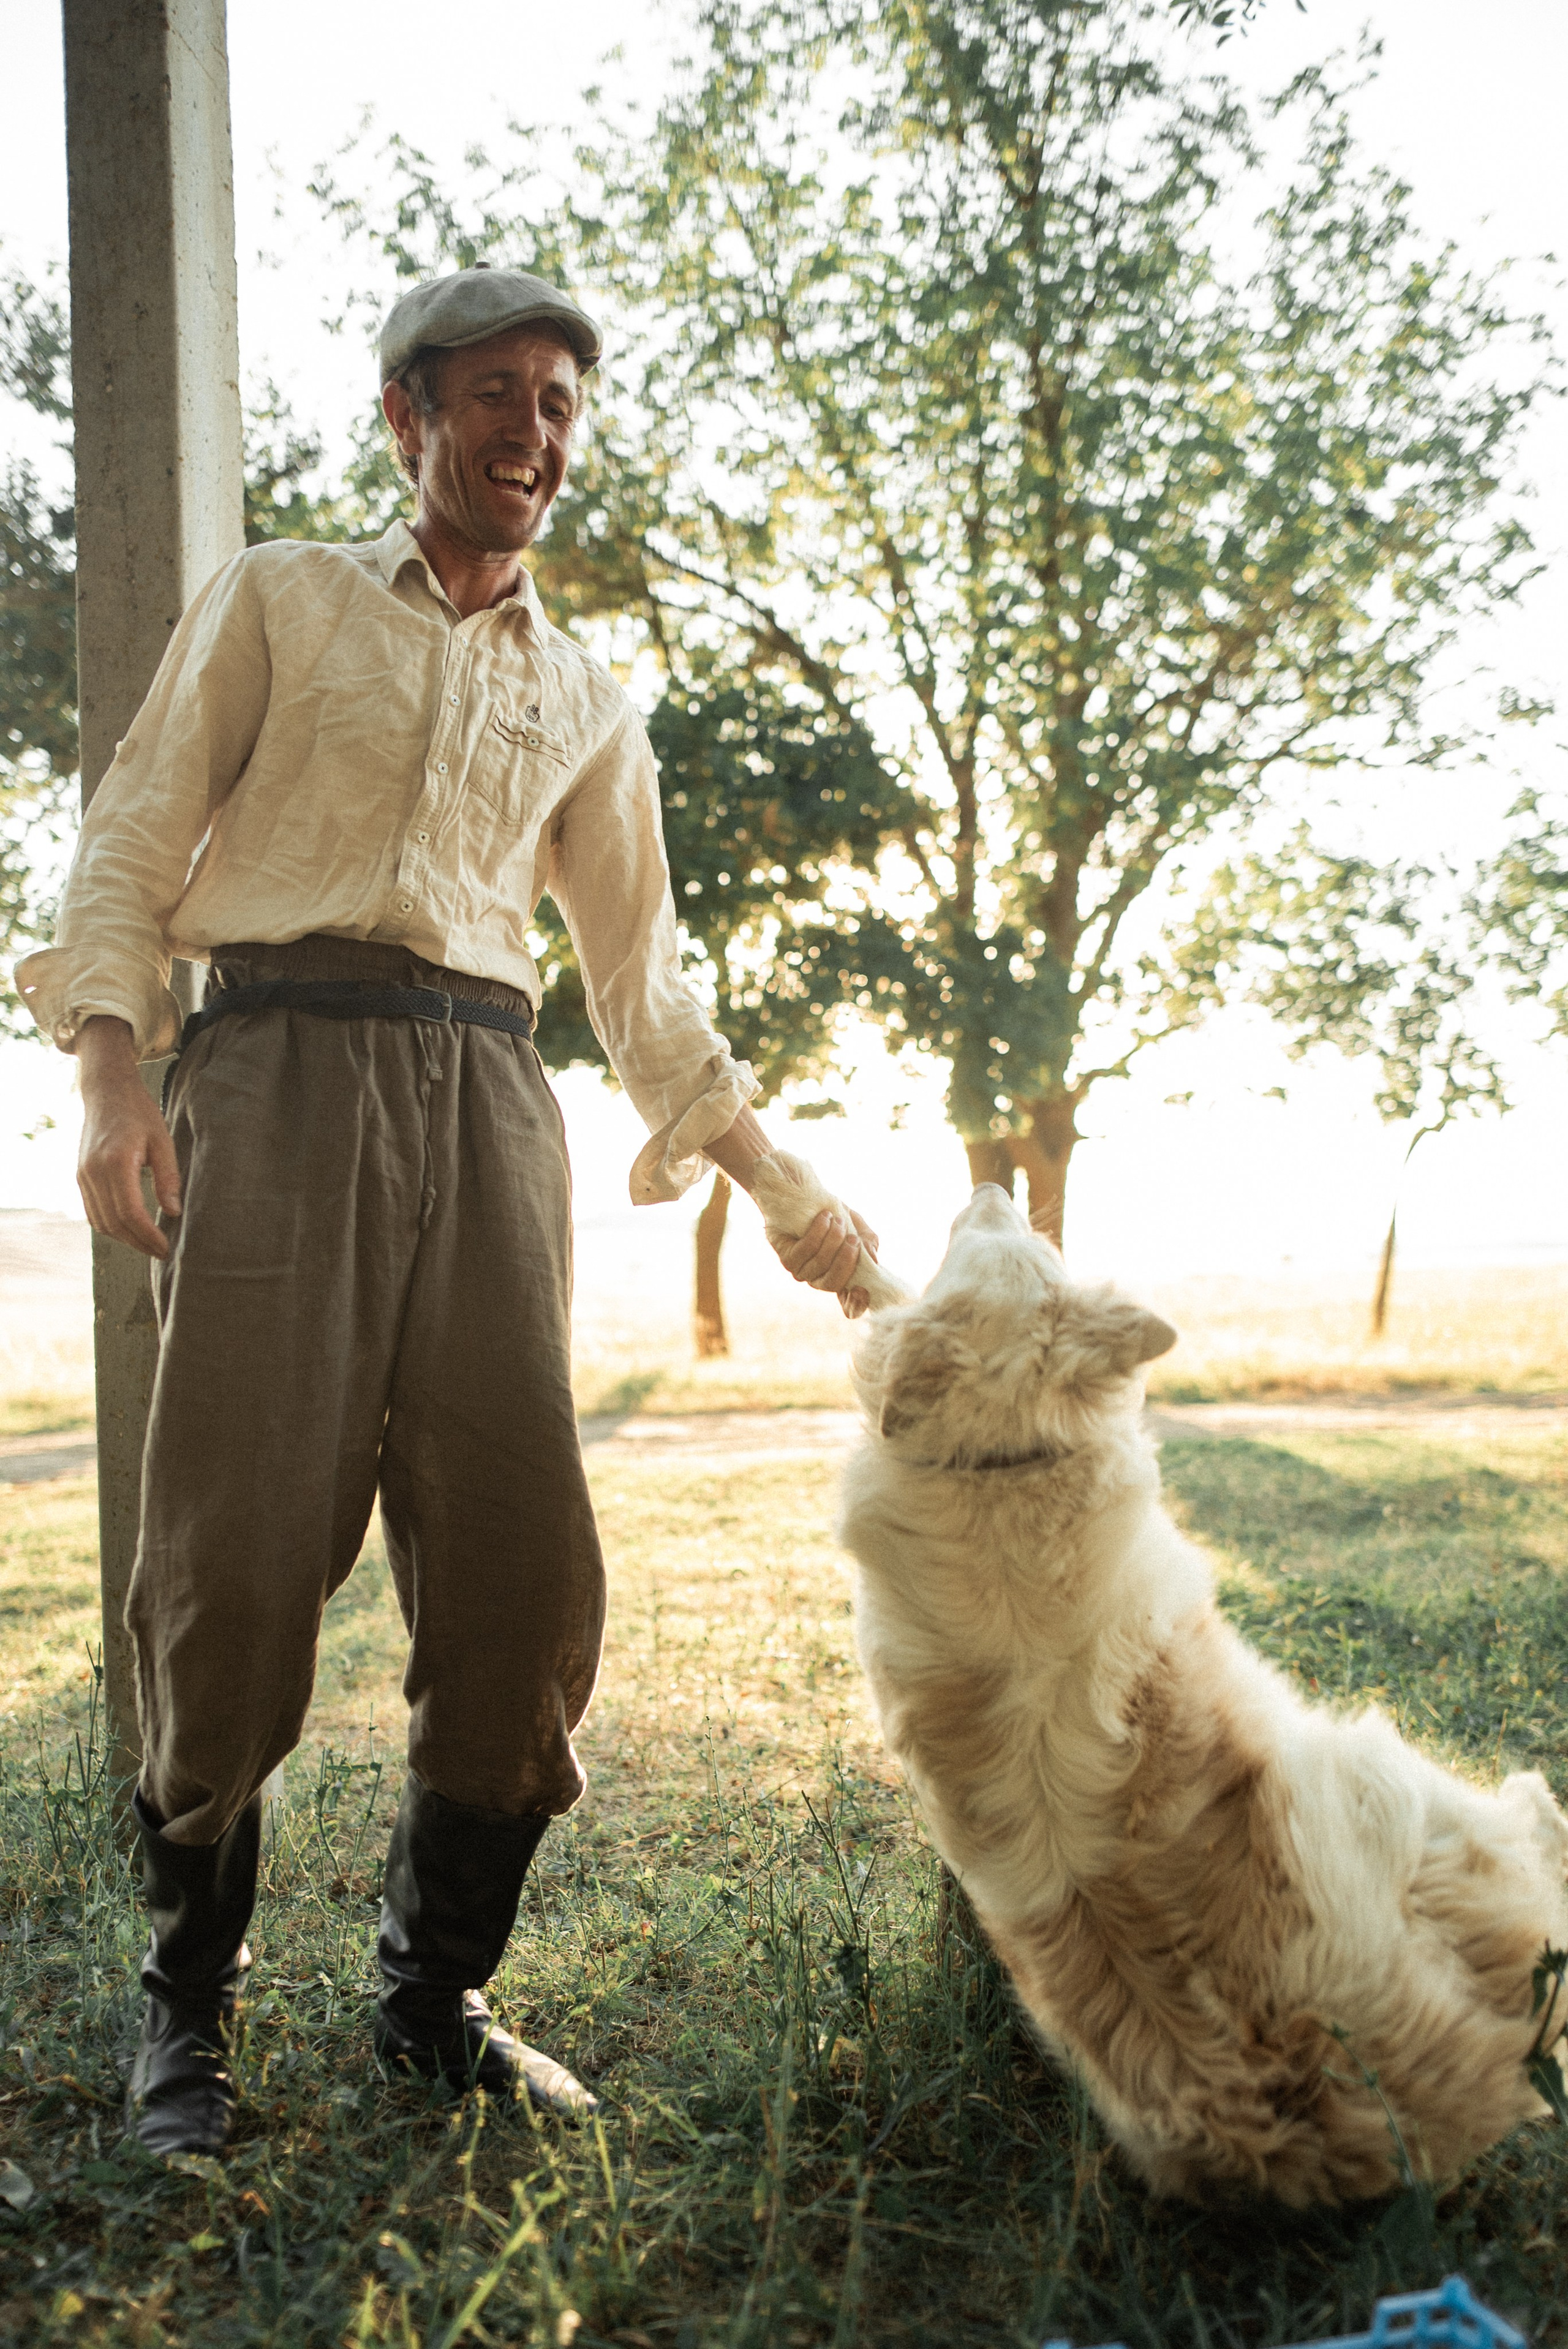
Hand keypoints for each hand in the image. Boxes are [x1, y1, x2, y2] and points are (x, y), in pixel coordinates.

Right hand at [76, 1017, 181, 1259]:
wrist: (106, 1092)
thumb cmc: (139, 1113)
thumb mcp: (162, 1141)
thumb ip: (168, 1177)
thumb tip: (173, 1212)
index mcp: (115, 1161)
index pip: (130, 1212)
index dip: (147, 1235)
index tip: (165, 1247)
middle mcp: (93, 1172)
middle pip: (113, 1222)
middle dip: (138, 1243)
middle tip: (161, 1252)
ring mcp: (83, 1175)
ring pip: (100, 1221)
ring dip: (124, 1238)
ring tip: (149, 1244)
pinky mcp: (80, 1177)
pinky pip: (92, 1212)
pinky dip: (111, 1226)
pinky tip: (131, 1230)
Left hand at [772, 1206, 880, 1319]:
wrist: (806, 1200)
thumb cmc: (836, 1216)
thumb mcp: (858, 1227)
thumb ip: (869, 1242)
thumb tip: (871, 1258)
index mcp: (840, 1278)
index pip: (848, 1304)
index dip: (856, 1304)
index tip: (863, 1291)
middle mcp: (820, 1280)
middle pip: (834, 1282)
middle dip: (846, 1259)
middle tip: (853, 1238)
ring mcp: (802, 1272)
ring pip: (820, 1263)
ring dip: (833, 1240)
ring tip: (838, 1220)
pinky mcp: (788, 1259)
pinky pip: (805, 1250)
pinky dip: (818, 1233)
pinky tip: (824, 1218)